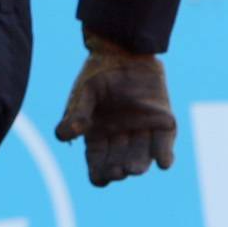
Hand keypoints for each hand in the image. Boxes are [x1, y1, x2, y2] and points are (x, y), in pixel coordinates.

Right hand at [55, 34, 177, 184]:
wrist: (124, 50)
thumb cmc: (99, 73)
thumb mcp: (84, 94)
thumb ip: (75, 115)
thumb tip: (63, 135)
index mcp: (98, 136)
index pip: (98, 164)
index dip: (100, 174)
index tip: (101, 177)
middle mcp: (121, 138)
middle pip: (121, 163)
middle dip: (120, 170)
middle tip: (120, 171)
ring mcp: (142, 131)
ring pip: (142, 156)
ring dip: (139, 165)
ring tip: (135, 170)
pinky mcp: (162, 121)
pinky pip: (164, 142)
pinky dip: (165, 153)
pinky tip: (164, 163)